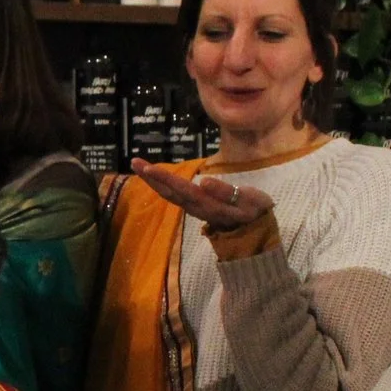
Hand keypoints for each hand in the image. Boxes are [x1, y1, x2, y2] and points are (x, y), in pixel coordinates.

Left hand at [131, 160, 273, 229]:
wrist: (255, 229)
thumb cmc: (253, 209)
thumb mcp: (248, 201)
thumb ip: (226, 193)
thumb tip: (205, 181)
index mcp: (208, 204)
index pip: (182, 189)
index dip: (165, 179)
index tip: (148, 168)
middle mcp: (196, 207)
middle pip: (170, 192)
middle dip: (152, 177)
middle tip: (135, 162)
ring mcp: (193, 207)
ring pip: (170, 194)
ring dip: (153, 180)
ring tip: (138, 165)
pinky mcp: (194, 206)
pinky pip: (174, 195)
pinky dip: (161, 185)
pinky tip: (151, 177)